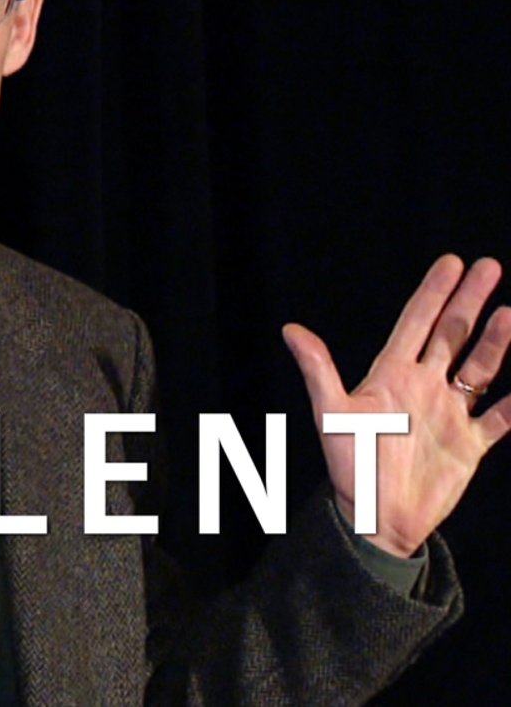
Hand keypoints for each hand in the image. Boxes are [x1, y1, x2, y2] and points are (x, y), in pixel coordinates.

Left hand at [284, 255, 510, 556]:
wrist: (376, 517)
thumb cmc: (349, 465)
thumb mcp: (332, 413)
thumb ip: (318, 370)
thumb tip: (290, 329)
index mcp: (390, 375)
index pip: (416, 323)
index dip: (433, 293)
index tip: (451, 262)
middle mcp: (422, 387)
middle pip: (452, 335)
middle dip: (470, 301)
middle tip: (490, 266)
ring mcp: (449, 413)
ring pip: (480, 368)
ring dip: (496, 340)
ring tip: (510, 312)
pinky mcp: (469, 444)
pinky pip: (501, 416)